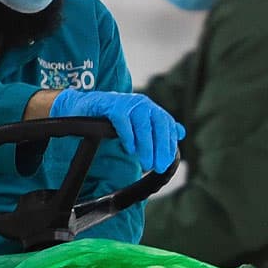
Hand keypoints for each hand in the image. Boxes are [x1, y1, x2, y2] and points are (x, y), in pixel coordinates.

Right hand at [51, 87, 184, 174]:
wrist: (86, 106)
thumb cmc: (114, 118)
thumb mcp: (138, 124)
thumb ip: (159, 129)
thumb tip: (181, 132)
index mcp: (150, 108)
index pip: (167, 123)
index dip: (169, 143)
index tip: (167, 162)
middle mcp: (142, 103)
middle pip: (158, 123)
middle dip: (161, 146)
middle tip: (159, 166)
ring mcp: (126, 102)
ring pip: (142, 123)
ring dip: (146, 145)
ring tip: (146, 163)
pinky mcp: (110, 104)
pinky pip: (122, 119)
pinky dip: (128, 135)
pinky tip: (129, 150)